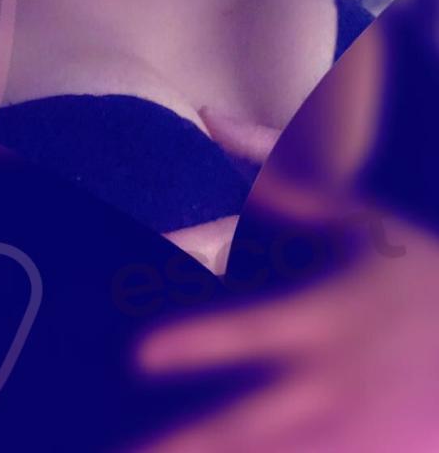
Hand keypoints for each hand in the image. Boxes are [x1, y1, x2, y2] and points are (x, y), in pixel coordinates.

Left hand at [130, 212, 438, 452]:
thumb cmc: (426, 274)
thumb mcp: (368, 223)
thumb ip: (295, 191)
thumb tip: (221, 130)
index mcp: (329, 316)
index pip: (251, 331)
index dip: (197, 345)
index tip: (140, 356)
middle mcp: (335, 380)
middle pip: (252, 426)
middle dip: (190, 446)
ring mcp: (357, 433)